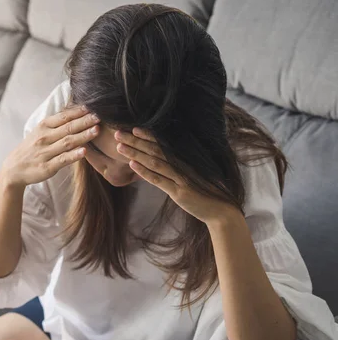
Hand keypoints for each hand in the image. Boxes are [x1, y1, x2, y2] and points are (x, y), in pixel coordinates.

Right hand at [1, 106, 99, 187]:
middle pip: (67, 128)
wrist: (14, 169)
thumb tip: (75, 112)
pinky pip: (62, 160)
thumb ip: (56, 124)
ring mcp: (46, 152)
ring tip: (96, 130)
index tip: (92, 106)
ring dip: (83, 136)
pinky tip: (84, 152)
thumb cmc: (31, 148)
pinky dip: (73, 155)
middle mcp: (44, 138)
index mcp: (43, 127)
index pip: (63, 116)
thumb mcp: (39, 132)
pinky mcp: (47, 167)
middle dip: (85, 121)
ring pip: (67, 142)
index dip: (78, 111)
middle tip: (99, 116)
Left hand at [115, 127, 237, 224]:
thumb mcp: (192, 176)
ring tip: (119, 146)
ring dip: (136, 153)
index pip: (163, 143)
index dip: (147, 135)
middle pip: (155, 149)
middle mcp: (183, 165)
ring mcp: (181, 178)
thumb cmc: (206, 192)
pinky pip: (159, 180)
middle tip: (118, 133)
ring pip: (154, 162)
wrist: (221, 211)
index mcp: (186, 159)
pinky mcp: (179, 192)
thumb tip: (163, 159)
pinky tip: (132, 165)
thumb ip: (180, 167)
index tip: (133, 128)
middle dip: (135, 141)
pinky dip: (145, 172)